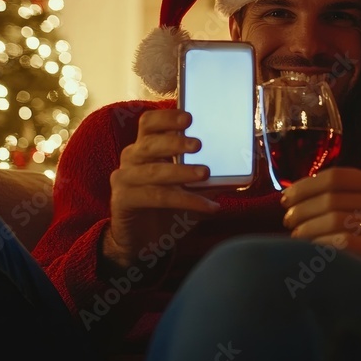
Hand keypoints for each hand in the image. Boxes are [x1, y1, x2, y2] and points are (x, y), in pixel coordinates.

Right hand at [107, 109, 220, 267]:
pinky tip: (208, 207)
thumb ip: (205, 176)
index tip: (189, 118)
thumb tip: (238, 170)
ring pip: (154, 171)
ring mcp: (125, 178)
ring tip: (205, 173)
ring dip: (182, 171)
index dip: (167, 118)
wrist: (140, 242)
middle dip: (175, 142)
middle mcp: (132, 159)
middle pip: (150, 143)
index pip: (150, 123)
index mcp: (146, 147)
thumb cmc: (165, 208)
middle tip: (198, 144)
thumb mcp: (189, 188)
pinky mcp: (123, 200)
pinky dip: (185, 201)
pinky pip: (157, 197)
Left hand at [281, 168, 360, 335]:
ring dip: (309, 230)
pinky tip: (313, 255)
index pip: (337, 176)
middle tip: (287, 223)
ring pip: (337, 220)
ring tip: (295, 240)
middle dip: (302, 209)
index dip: (306, 185)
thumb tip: (299, 209)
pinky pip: (350, 245)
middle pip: (333, 197)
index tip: (285, 198)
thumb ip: (350, 208)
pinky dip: (325, 249)